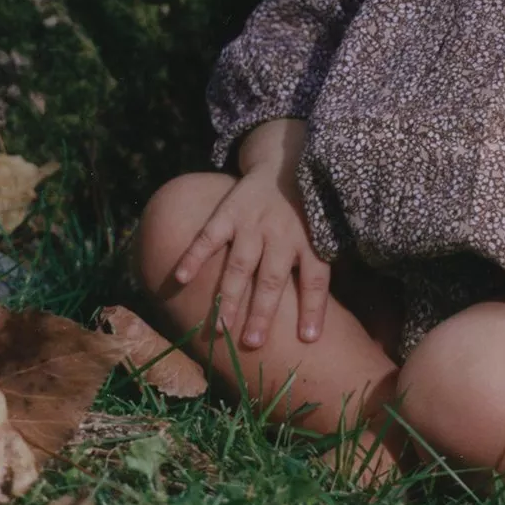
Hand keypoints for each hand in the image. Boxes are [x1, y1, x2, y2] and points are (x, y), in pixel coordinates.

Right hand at [172, 166, 329, 348]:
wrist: (285, 161)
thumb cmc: (306, 210)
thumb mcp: (323, 231)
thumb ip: (319, 266)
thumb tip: (322, 314)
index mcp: (310, 240)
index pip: (315, 278)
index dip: (313, 308)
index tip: (308, 338)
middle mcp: (281, 233)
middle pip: (272, 278)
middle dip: (262, 312)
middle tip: (253, 343)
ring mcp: (253, 222)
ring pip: (240, 264)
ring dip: (228, 296)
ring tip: (219, 328)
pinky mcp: (229, 211)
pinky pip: (209, 236)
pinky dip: (194, 256)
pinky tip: (180, 279)